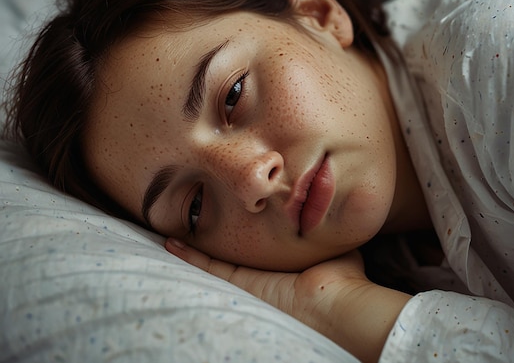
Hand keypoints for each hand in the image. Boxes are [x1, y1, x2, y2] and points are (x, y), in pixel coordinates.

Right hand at [165, 238, 410, 362]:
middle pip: (231, 258)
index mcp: (283, 269)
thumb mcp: (336, 246)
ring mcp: (247, 282)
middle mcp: (262, 277)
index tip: (230, 222)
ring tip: (173, 234)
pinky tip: (171, 242)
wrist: (334, 304)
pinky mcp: (238, 283)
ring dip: (194, 250)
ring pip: (213, 263)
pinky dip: (188, 255)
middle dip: (212, 245)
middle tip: (193, 228)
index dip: (242, 239)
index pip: (257, 253)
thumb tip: (333, 209)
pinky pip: (208, 267)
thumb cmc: (341, 278)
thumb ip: (330, 232)